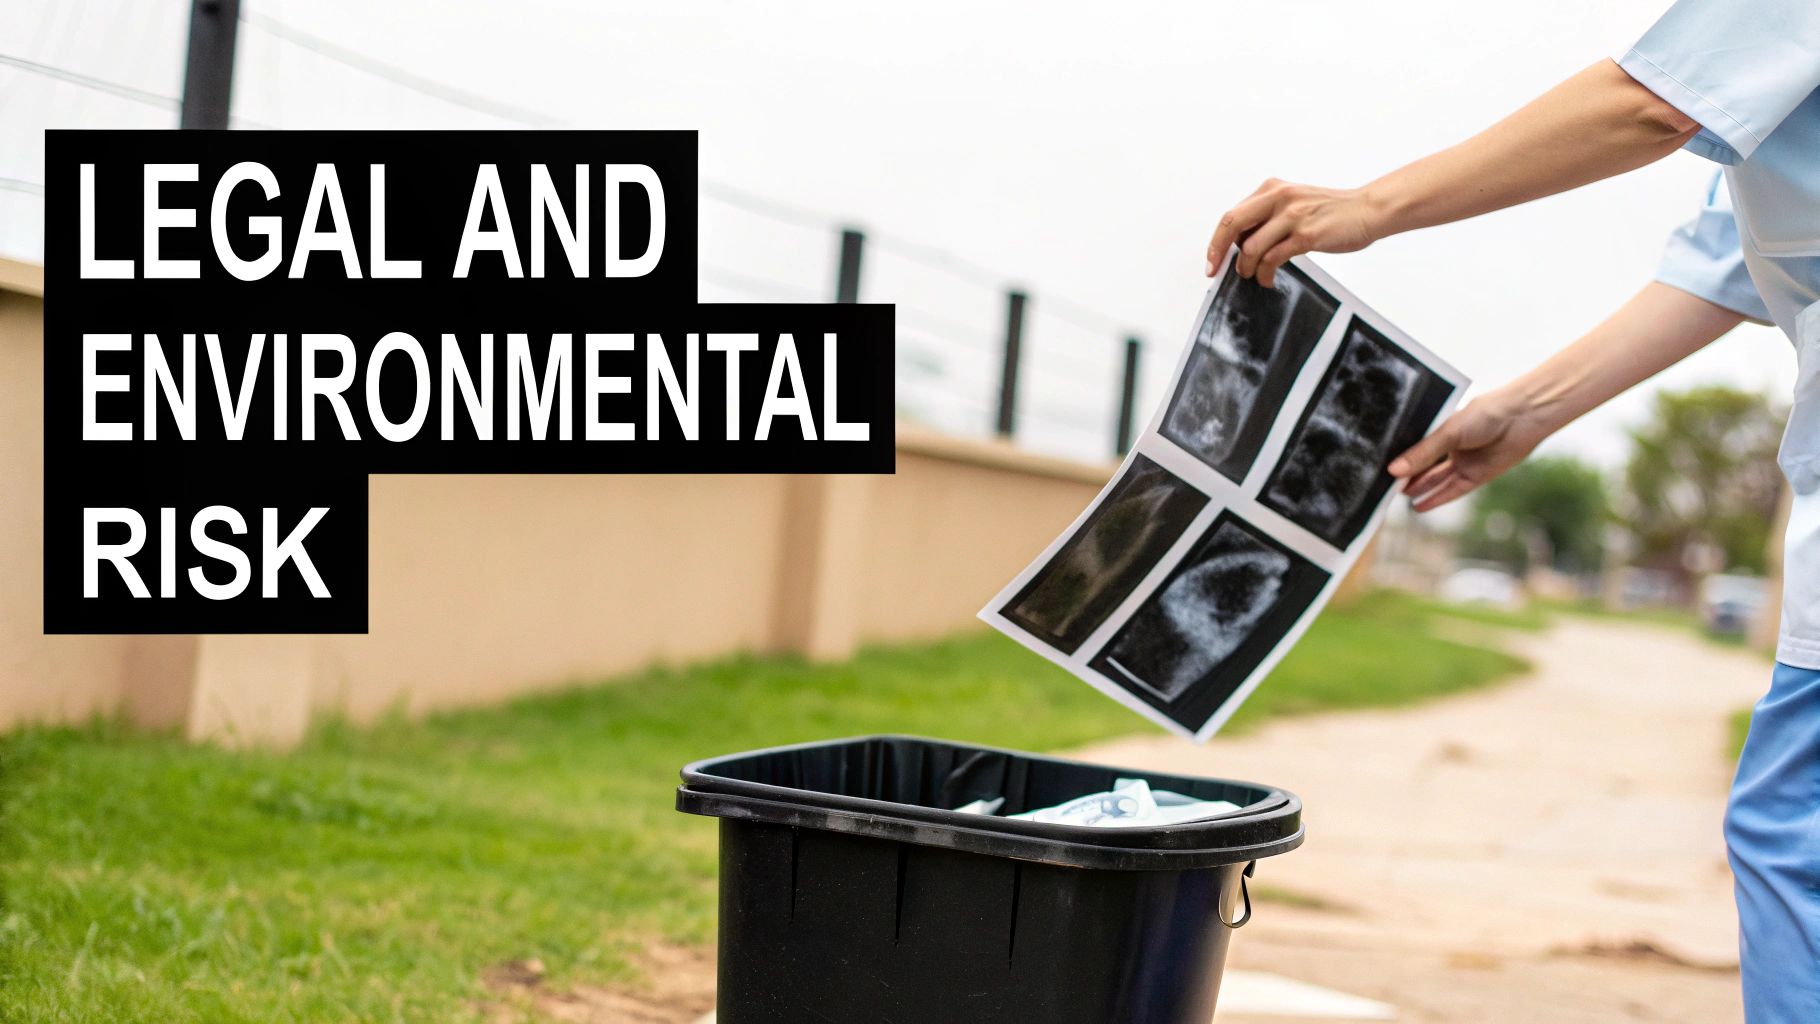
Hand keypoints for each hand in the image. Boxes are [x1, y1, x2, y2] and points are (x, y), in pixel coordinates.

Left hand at [1206, 179, 1380, 286]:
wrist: (1367, 210)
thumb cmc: (1331, 211)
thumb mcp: (1294, 203)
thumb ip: (1268, 217)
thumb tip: (1240, 244)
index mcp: (1272, 188)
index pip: (1232, 215)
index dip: (1217, 241)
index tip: (1211, 261)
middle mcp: (1280, 197)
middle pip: (1232, 225)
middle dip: (1218, 252)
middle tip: (1216, 271)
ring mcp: (1293, 215)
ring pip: (1251, 247)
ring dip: (1247, 268)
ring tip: (1254, 276)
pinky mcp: (1306, 235)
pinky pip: (1273, 259)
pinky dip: (1265, 274)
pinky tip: (1268, 279)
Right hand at [1387, 387, 1554, 511]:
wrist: (1524, 418)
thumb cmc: (1487, 414)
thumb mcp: (1448, 433)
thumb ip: (1423, 454)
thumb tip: (1394, 471)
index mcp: (1441, 428)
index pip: (1414, 447)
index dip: (1399, 458)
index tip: (1380, 469)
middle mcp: (1451, 446)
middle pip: (1424, 465)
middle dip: (1406, 476)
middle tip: (1383, 487)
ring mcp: (1464, 461)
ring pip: (1436, 479)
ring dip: (1419, 488)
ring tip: (1397, 497)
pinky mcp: (1477, 476)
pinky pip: (1452, 490)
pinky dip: (1437, 498)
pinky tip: (1419, 506)